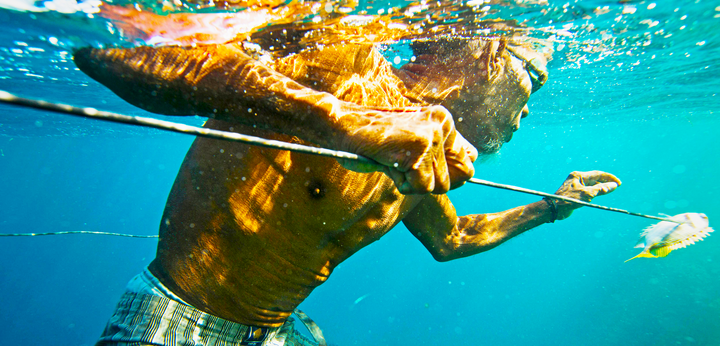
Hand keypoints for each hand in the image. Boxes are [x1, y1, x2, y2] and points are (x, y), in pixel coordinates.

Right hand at [337, 104, 476, 193]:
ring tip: (394, 162)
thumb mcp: (414, 142)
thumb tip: (473, 162)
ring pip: (438, 186)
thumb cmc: (375, 140)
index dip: (446, 174)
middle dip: (427, 181)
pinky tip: (388, 164)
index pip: (469, 161)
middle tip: (403, 163)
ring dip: (412, 183)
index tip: (421, 167)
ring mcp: (432, 135)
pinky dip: (402, 184)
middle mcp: (443, 124)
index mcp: (444, 120)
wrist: (342, 125)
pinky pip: (421, 188)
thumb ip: (442, 151)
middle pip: (454, 179)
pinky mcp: (419, 148)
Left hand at [552, 170, 620, 219]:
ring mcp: (576, 185)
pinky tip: (600, 194)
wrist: (554, 208)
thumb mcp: (587, 194)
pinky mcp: (575, 192)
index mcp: (578, 175)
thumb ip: (601, 189)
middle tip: (616, 186)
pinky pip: (588, 190)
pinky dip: (596, 191)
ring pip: (592, 184)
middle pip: (595, 178)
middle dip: (606, 181)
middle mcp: (577, 178)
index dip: (609, 177)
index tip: (618, 183)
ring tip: (611, 190)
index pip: (597, 174)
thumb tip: (614, 185)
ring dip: (601, 186)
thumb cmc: (569, 200)